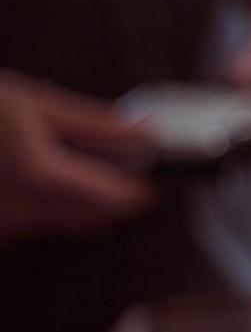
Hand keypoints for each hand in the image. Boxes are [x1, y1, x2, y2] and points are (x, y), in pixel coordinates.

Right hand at [0, 71, 153, 241]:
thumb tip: (149, 134)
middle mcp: (17, 211)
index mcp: (37, 174)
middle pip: (92, 218)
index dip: (141, 190)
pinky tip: (15, 173)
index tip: (155, 177)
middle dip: (111, 196)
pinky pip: (28, 222)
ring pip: (60, 220)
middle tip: (117, 163)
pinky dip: (36, 202)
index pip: (115, 201)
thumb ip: (96, 126)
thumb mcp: (33, 103)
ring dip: (72, 198)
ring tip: (49, 156)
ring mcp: (0, 228)